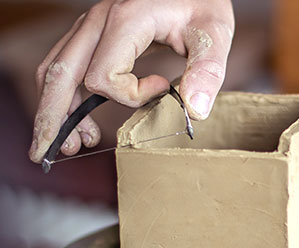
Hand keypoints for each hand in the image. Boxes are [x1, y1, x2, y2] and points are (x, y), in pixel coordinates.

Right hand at [29, 0, 233, 161]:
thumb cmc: (203, 7)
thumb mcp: (215, 34)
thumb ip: (207, 70)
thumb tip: (196, 109)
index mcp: (126, 19)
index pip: (103, 76)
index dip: (131, 96)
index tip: (163, 89)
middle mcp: (99, 21)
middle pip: (59, 74)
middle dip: (54, 118)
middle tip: (55, 153)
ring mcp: (91, 27)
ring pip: (55, 71)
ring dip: (55, 111)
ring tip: (71, 144)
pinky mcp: (94, 35)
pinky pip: (66, 66)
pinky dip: (64, 95)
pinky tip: (78, 121)